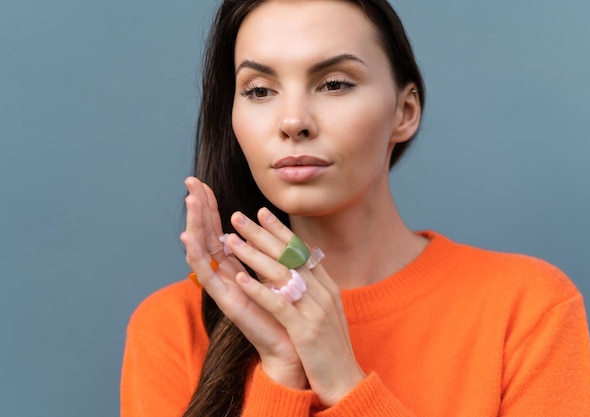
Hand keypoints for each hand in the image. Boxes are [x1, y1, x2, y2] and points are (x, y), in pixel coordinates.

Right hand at [179, 177, 305, 388]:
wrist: (293, 345)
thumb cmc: (288, 311)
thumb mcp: (279, 272)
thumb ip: (269, 252)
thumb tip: (267, 227)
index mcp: (239, 266)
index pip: (220, 229)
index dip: (211, 207)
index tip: (203, 183)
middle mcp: (227, 274)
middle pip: (208, 234)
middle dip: (199, 208)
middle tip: (190, 181)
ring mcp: (224, 287)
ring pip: (203, 249)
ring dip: (195, 223)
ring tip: (189, 199)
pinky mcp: (226, 301)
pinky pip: (207, 275)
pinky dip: (196, 255)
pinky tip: (187, 237)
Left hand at [226, 206, 365, 406]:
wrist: (345, 381)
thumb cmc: (329, 348)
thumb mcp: (325, 311)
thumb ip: (314, 288)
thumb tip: (300, 264)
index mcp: (327, 286)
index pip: (300, 251)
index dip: (279, 230)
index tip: (261, 212)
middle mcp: (322, 293)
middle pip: (288, 256)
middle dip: (261, 234)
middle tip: (239, 216)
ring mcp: (315, 311)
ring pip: (281, 275)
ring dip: (253, 255)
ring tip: (230, 240)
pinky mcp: (305, 331)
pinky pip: (279, 305)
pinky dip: (259, 290)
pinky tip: (240, 279)